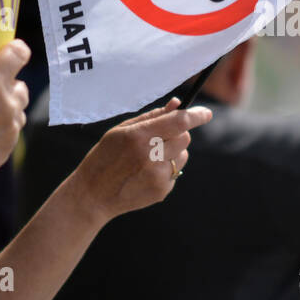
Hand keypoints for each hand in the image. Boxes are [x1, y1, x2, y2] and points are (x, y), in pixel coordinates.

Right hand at [0, 41, 30, 200]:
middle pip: (20, 87)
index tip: (16, 51)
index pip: (17, 56)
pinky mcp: (9, 148)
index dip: (17, 52)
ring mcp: (11, 129)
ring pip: (18, 110)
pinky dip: (2, 129)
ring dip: (7, 109)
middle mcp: (7, 105)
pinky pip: (12, 131)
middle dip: (7, 87)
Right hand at [74, 98, 212, 220]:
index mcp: (138, 137)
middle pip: (185, 138)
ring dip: (173, 152)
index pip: (179, 121)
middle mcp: (150, 156)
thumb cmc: (105, 157)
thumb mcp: (121, 131)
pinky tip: (145, 173)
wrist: (93, 195)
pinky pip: (176, 172)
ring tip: (148, 158)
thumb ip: (152, 117)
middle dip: (178, 133)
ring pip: (183, 155)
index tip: (206, 113)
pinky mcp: (161, 191)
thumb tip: (178, 104)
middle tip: (160, 136)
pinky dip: (166, 169)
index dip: (196, 115)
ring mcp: (157, 176)